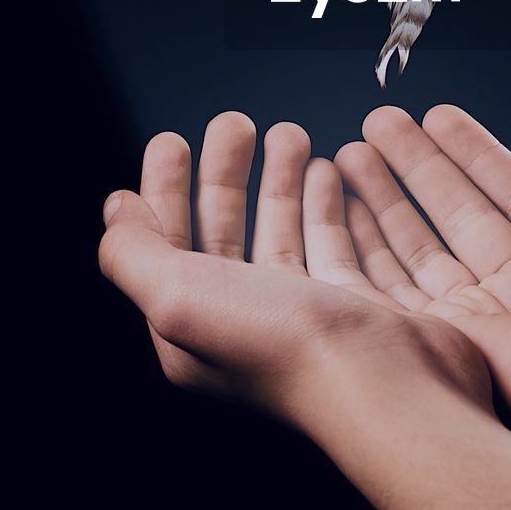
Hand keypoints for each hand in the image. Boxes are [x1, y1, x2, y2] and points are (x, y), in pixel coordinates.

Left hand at [98, 111, 490, 431]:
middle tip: (235, 123)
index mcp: (196, 327)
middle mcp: (248, 322)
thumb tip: (117, 211)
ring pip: (283, 230)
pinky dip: (329, 201)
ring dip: (280, 179)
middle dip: (225, 173)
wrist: (393, 386)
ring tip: (289, 134)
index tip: (173, 142)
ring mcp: (305, 313)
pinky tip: (332, 172)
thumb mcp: (179, 297)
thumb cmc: (288, 349)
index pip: (167, 248)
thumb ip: (134, 254)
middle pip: (226, 231)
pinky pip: (337, 240)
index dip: (164, 192)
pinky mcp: (356, 303)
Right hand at [336, 104, 510, 430]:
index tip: (436, 117)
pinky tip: (342, 209)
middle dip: (413, 165)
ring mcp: (478, 320)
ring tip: (350, 154)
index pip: (506, 190)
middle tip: (379, 125)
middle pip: (453, 213)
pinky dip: (361, 246)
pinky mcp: (438, 344)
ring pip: (416, 248)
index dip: (470, 150)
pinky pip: (388, 288)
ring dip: (381, 199)